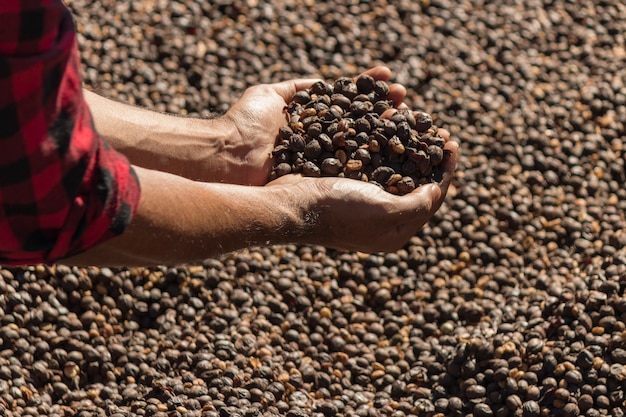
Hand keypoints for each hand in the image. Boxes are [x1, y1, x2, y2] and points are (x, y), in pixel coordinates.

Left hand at [219, 66, 406, 185]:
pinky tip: (398, 146)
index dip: (369, 89)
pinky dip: (376, 158)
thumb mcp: (270, 94)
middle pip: (361, 122)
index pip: (348, 102)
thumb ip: (299, 89)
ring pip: (363, 144)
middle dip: (385, 108)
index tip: (390, 75)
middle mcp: (323, 144)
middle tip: (406, 97)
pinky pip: (353, 168)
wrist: (229, 157)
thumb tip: (323, 82)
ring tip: (410, 115)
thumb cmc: (245, 124)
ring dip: (388, 129)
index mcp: (313, 122)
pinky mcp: (323, 181)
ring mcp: (324, 163)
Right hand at [267, 134, 457, 252]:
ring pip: (393, 167)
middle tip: (438, 130)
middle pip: (415, 182)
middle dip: (428, 154)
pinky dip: (381, 141)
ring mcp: (362, 200)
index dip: (445, 170)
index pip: (431, 198)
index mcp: (395, 231)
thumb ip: (417, 204)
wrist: (290, 205)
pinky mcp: (345, 183)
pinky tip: (385, 123)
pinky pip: (371, 159)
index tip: (452, 142)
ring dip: (406, 143)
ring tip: (414, 120)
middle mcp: (380, 217)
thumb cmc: (338, 211)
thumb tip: (437, 190)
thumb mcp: (386, 212)